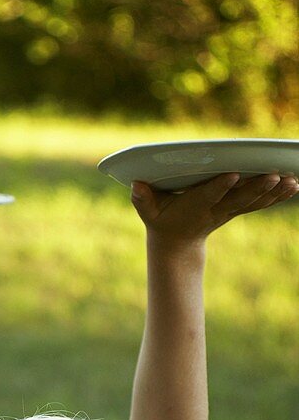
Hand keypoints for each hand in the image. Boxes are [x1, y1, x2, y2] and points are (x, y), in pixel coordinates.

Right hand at [130, 172, 298, 243]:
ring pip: (254, 202)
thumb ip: (142, 198)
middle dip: (257, 188)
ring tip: (292, 181)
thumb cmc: (160, 219)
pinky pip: (261, 203)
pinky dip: (278, 196)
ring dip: (274, 192)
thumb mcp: (147, 210)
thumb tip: (135, 185)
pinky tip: (295, 185)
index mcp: (194, 207)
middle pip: (238, 199)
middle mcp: (216, 210)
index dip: (220, 187)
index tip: (233, 175)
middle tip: (274, 176)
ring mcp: (229, 211)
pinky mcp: (238, 210)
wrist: (176, 244)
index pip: (208, 196)